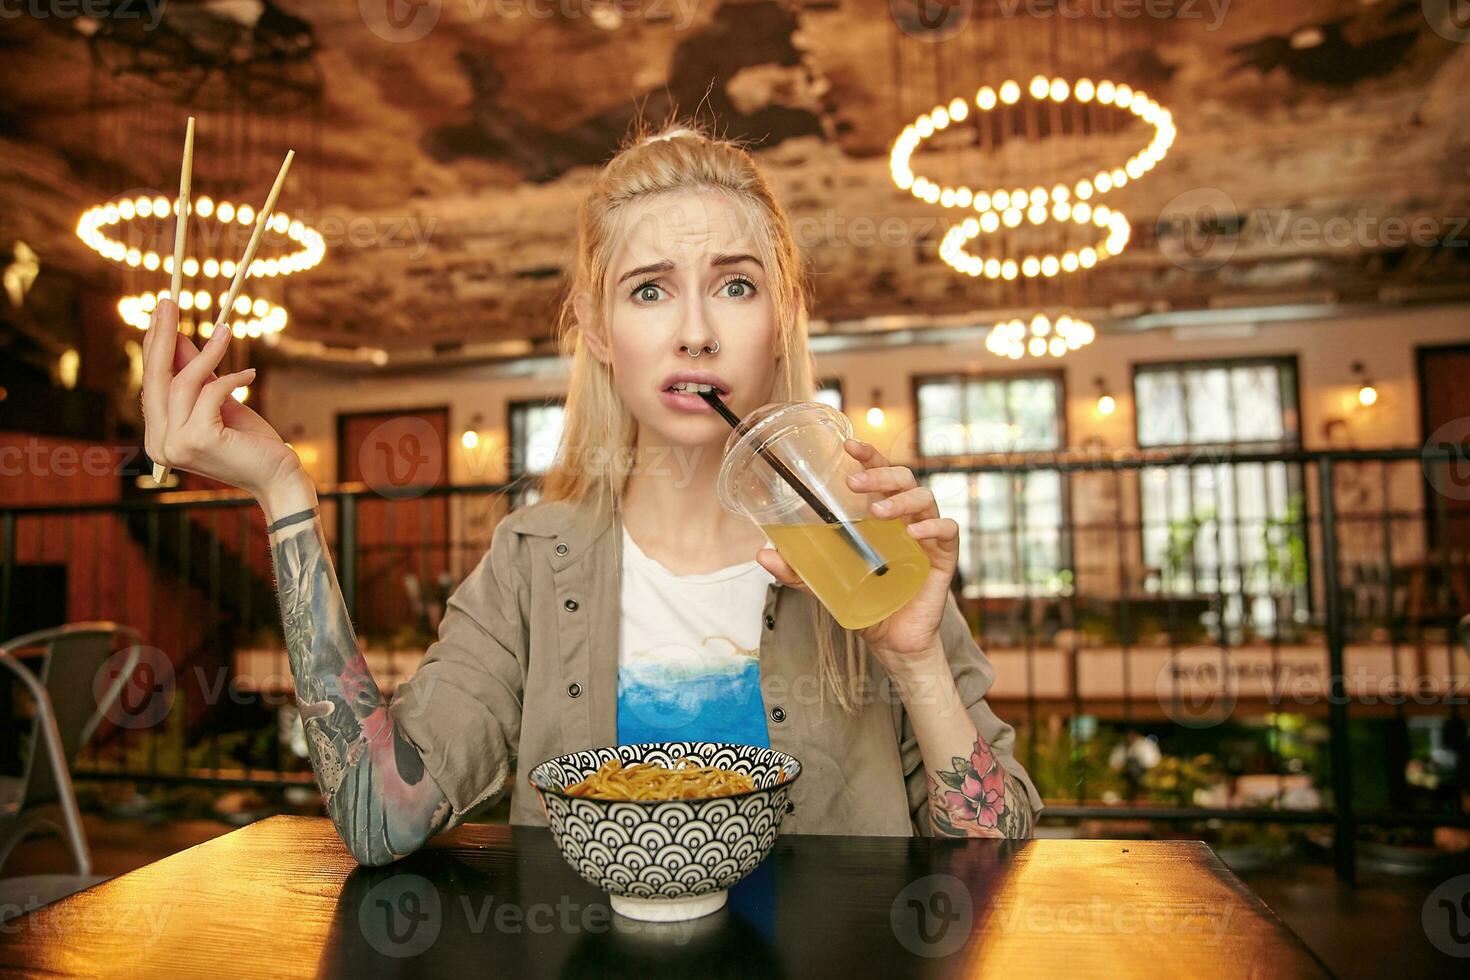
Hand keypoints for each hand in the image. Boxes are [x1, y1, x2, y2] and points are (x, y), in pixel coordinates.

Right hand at [142, 299, 305, 509]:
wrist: (279, 476)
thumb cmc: (251, 442)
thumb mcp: (220, 402)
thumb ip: (196, 375)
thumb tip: (178, 337)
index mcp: (159, 438)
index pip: (152, 384)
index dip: (154, 346)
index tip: (160, 313)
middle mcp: (159, 445)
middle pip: (157, 379)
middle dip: (163, 336)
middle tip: (168, 301)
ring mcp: (174, 445)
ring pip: (184, 383)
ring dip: (208, 353)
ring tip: (227, 331)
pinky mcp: (197, 440)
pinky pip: (211, 393)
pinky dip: (232, 379)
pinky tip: (250, 374)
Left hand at [756, 438, 958, 663]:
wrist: (892, 640)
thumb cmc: (865, 602)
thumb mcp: (823, 583)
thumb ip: (796, 569)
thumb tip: (763, 554)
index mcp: (881, 514)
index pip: (880, 472)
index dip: (869, 455)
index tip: (848, 445)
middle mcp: (906, 517)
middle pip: (903, 477)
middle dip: (880, 473)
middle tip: (853, 482)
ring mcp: (927, 535)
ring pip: (924, 498)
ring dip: (899, 500)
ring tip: (877, 513)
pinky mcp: (943, 558)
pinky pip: (948, 531)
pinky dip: (932, 526)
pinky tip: (913, 532)